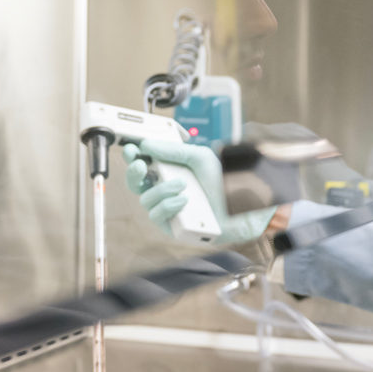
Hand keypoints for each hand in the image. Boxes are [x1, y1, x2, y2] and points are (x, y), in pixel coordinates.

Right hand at [122, 141, 275, 244]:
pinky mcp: (172, 226)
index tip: (131, 149)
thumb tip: (147, 145)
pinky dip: (169, 206)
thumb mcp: (199, 158)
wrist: (240, 208)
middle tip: (142, 165)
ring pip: (145, 199)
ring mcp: (168, 209)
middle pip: (135, 183)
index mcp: (170, 172)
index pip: (143, 164)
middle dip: (134, 173)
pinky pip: (157, 216)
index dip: (132, 157)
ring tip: (182, 186)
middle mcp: (166, 190)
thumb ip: (173, 150)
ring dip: (161, 190)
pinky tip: (185, 201)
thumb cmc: (223, 183)